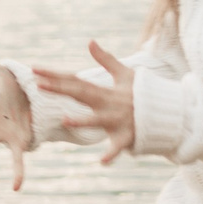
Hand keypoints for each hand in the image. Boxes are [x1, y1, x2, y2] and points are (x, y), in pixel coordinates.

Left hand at [32, 40, 135, 164]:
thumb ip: (105, 60)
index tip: (35, 70)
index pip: (76, 81)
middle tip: (39, 84)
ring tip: (65, 120)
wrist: (167, 112)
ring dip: (83, 121)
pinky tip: (101, 161)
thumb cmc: (142, 94)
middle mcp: (108, 104)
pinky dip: (111, 154)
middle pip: (81, 94)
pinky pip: (117, 147)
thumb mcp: (125, 74)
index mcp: (104, 91)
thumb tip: (90, 41)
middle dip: (61, 89)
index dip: (56, 76)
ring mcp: (117, 120)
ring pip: (98, 121)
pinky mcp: (127, 137)